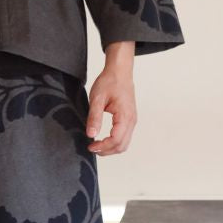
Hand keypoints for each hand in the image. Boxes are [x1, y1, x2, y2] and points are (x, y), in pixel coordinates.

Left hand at [86, 41, 136, 155]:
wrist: (120, 72)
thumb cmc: (109, 82)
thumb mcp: (97, 98)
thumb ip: (94, 117)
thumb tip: (91, 134)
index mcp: (125, 115)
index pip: (116, 140)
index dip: (102, 146)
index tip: (90, 145)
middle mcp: (132, 121)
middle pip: (121, 146)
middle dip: (106, 151)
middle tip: (91, 147)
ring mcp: (132, 121)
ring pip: (124, 144)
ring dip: (110, 149)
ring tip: (96, 145)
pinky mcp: (129, 121)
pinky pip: (124, 138)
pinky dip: (114, 143)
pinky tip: (103, 140)